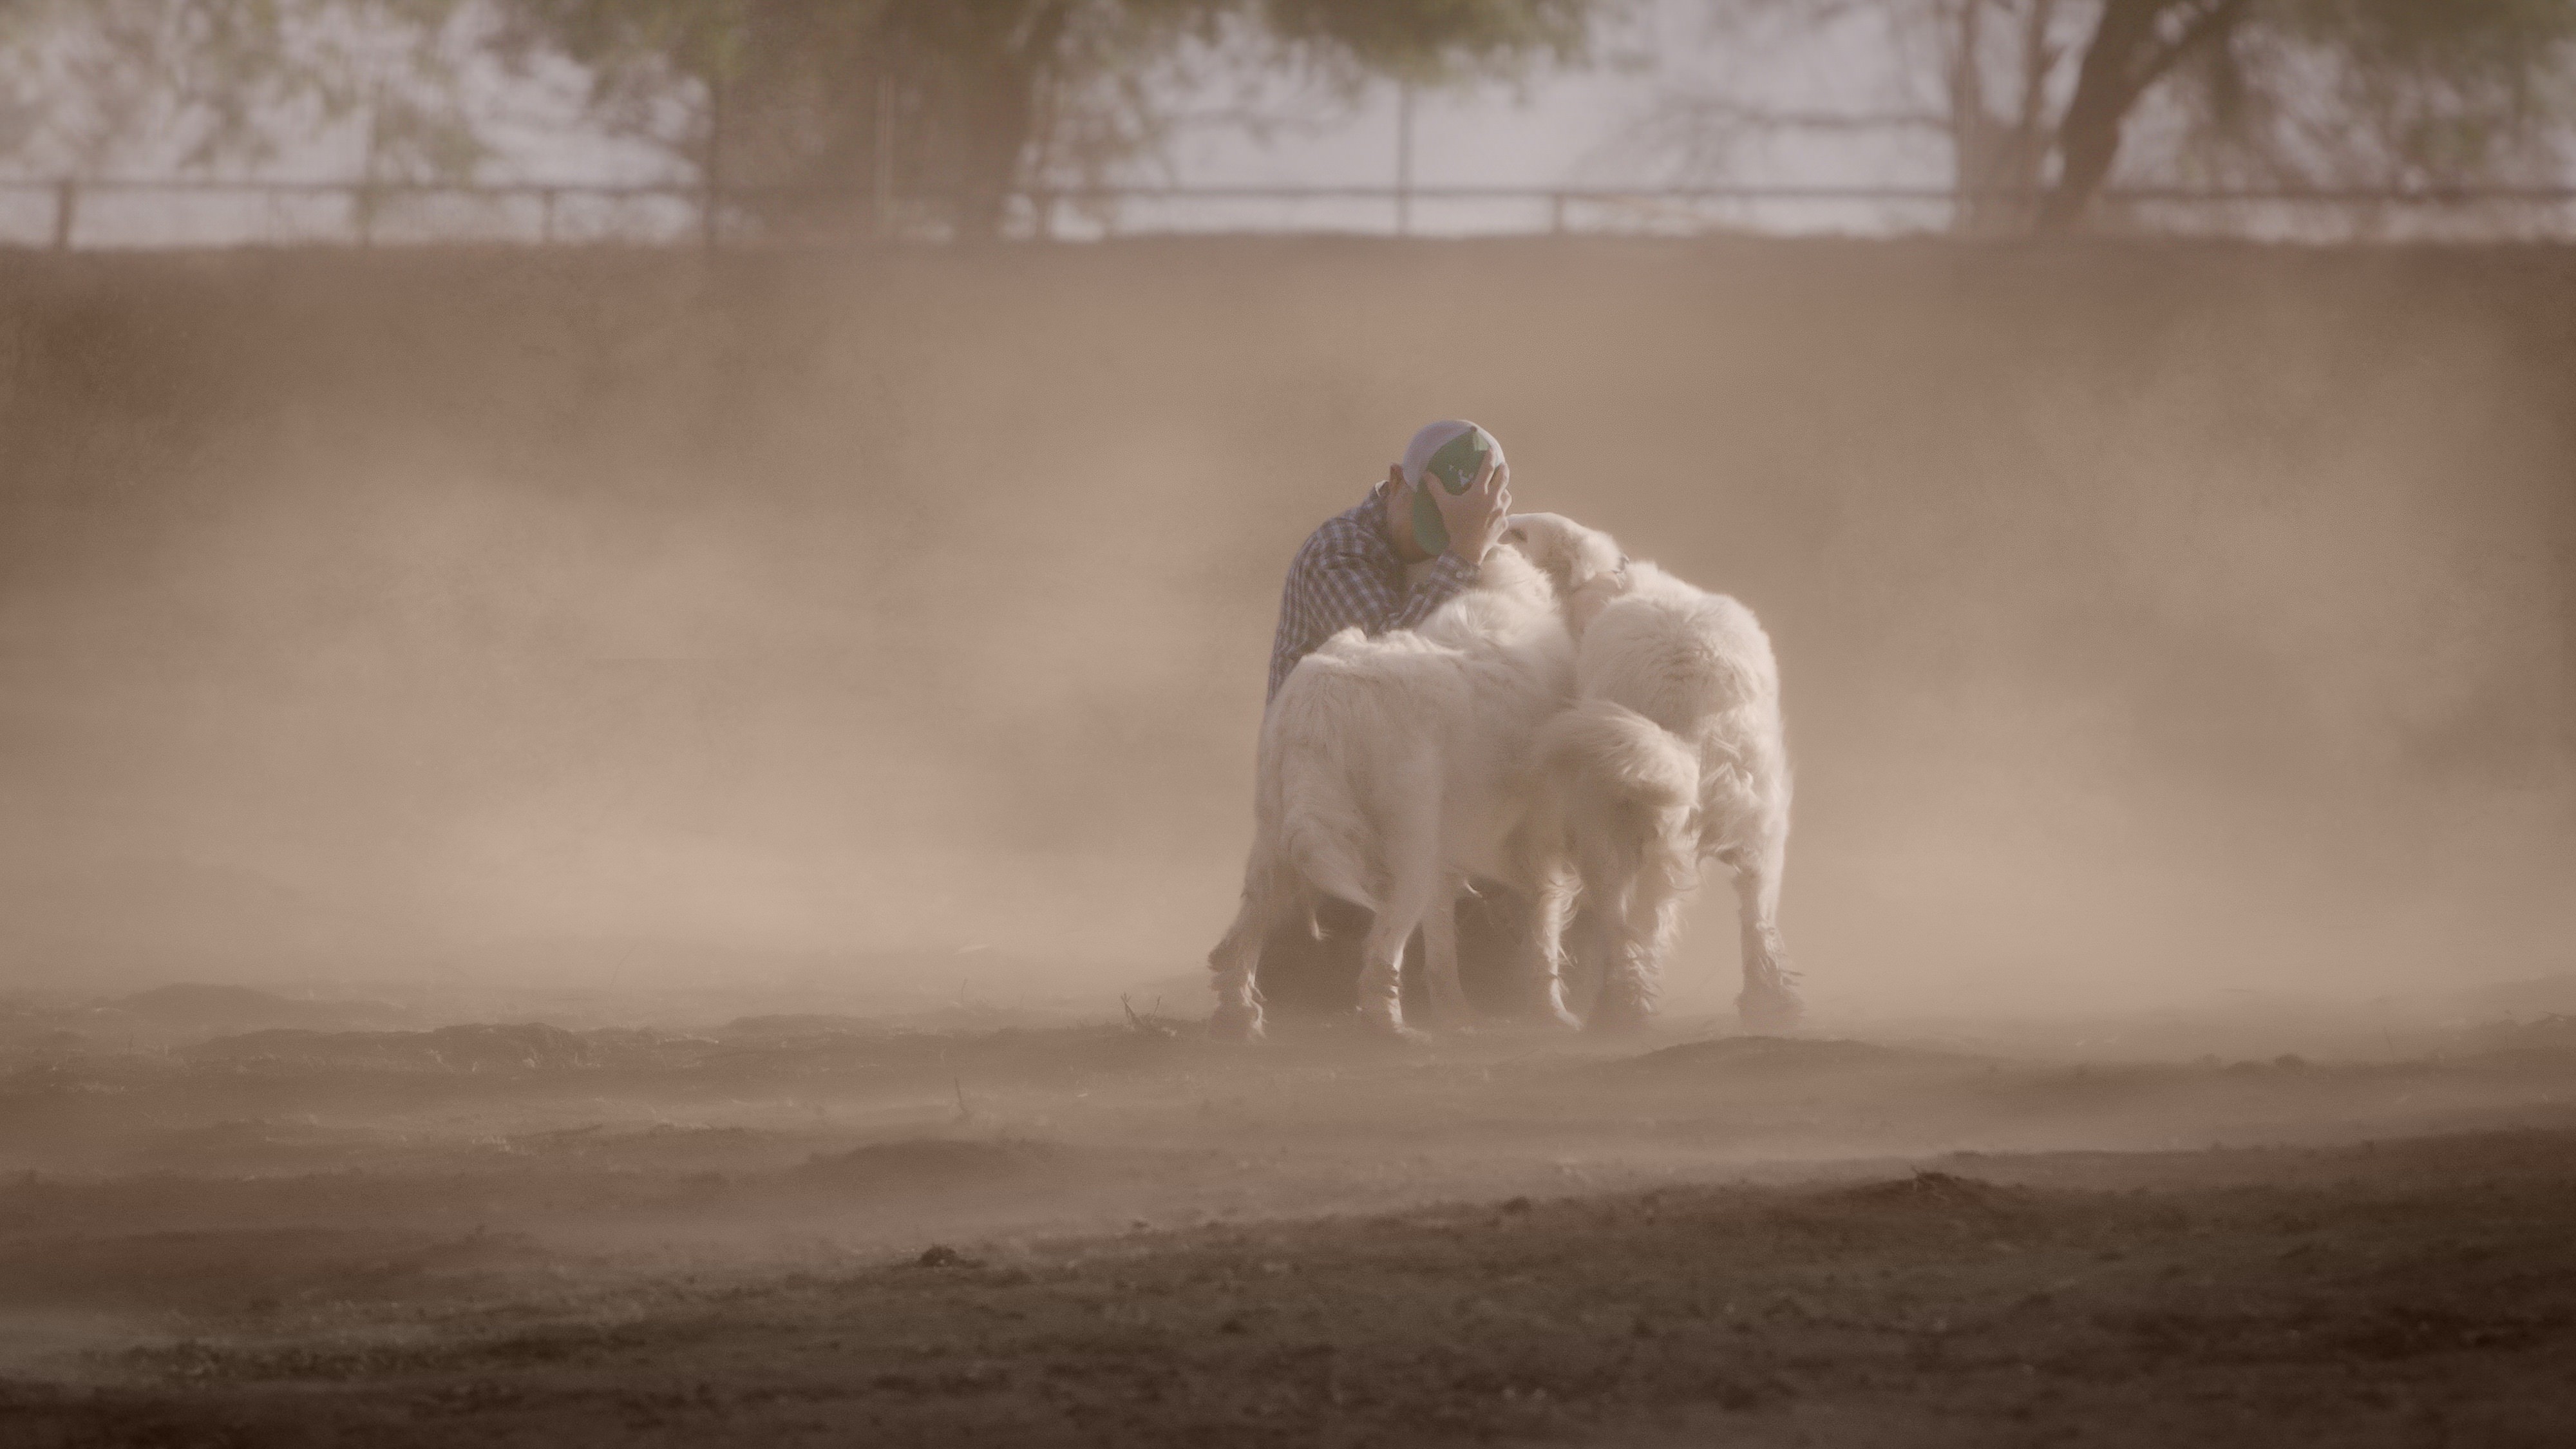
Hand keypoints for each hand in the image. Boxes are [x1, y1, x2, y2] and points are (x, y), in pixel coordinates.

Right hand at [1433, 450, 1510, 564]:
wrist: (1468, 549)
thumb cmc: (1456, 525)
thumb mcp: (1444, 505)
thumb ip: (1436, 488)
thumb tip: (1426, 474)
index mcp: (1479, 492)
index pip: (1488, 469)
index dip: (1490, 457)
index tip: (1492, 450)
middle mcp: (1494, 498)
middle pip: (1503, 478)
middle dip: (1503, 469)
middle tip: (1502, 465)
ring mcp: (1501, 511)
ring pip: (1507, 495)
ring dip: (1503, 490)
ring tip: (1499, 490)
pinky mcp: (1504, 523)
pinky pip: (1505, 512)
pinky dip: (1501, 510)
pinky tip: (1495, 513)